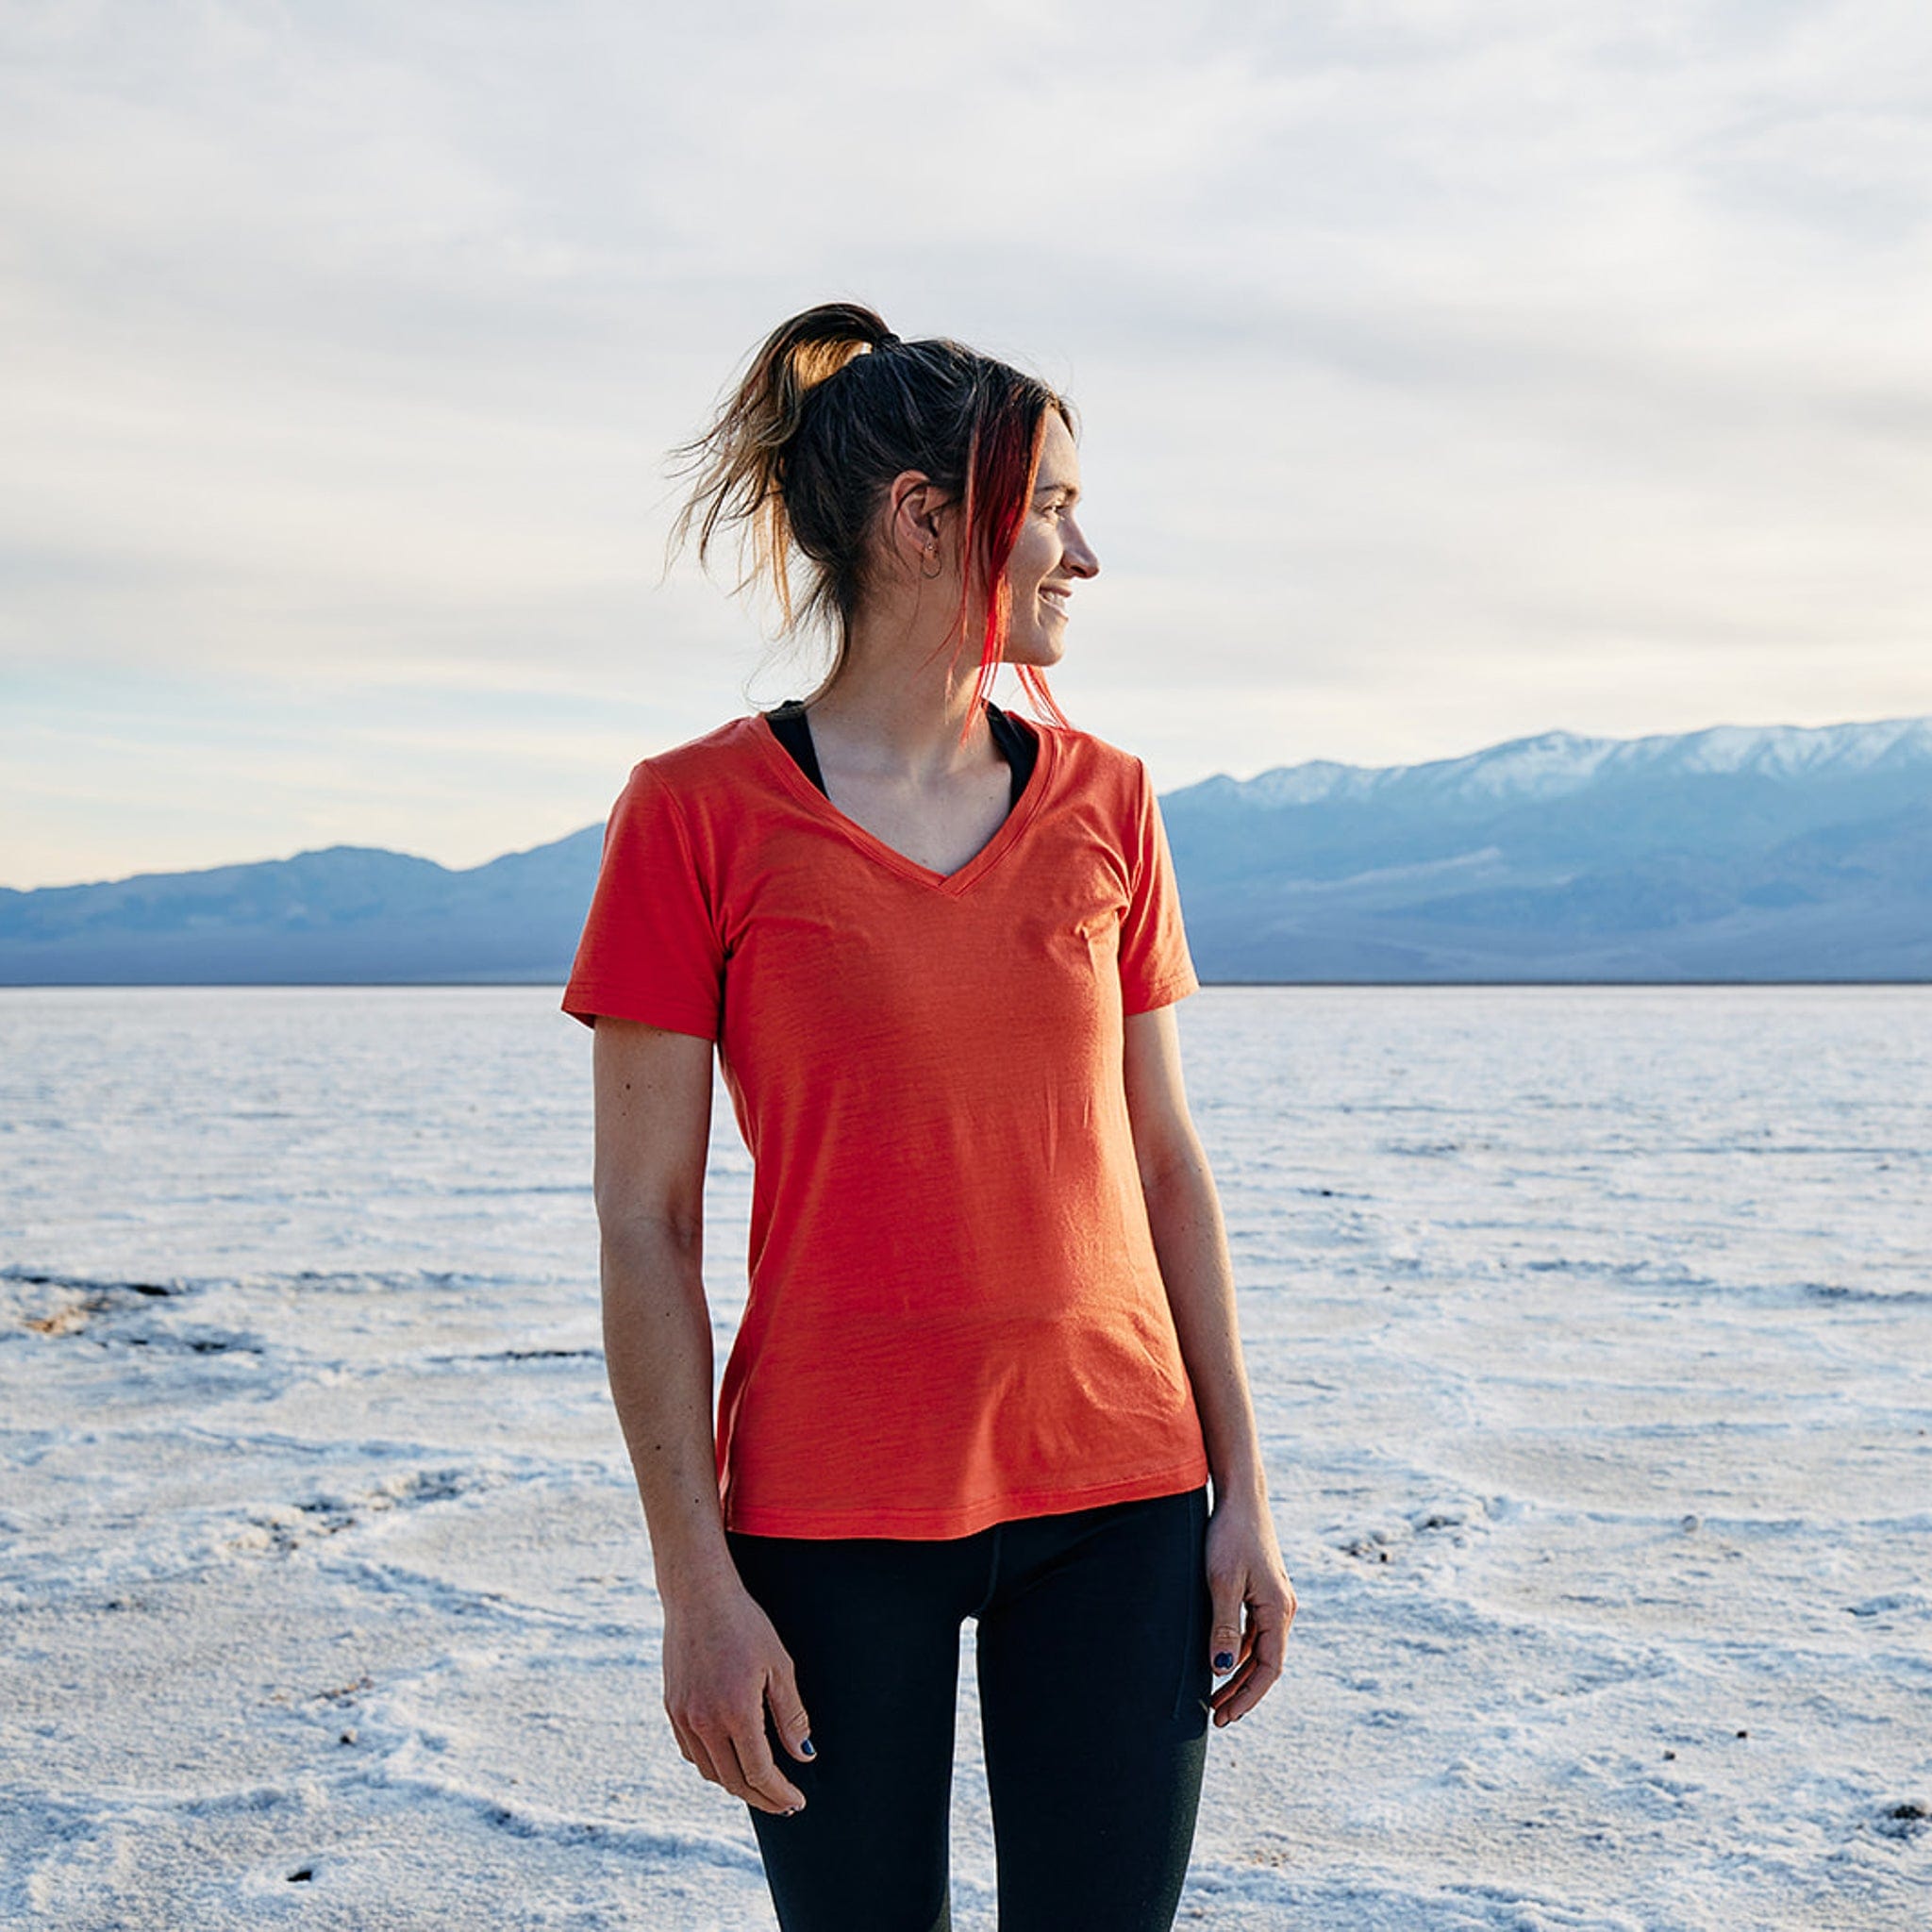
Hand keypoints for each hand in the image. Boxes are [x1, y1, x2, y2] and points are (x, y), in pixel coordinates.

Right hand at [661, 1575, 816, 1814]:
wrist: (698, 1595)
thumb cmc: (744, 1624)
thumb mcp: (779, 1665)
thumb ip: (791, 1715)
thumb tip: (803, 1755)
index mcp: (736, 1713)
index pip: (759, 1773)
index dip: (780, 1794)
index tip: (796, 1802)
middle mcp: (705, 1723)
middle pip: (734, 1782)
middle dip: (762, 1798)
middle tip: (783, 1803)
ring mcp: (683, 1717)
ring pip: (710, 1772)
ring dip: (736, 1784)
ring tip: (759, 1783)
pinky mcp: (671, 1708)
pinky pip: (691, 1753)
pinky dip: (711, 1765)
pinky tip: (727, 1758)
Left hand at [1204, 1490, 1295, 1725]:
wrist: (1240, 1496)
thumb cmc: (1230, 1535)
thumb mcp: (1222, 1582)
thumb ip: (1223, 1626)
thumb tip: (1219, 1669)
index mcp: (1278, 1610)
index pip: (1269, 1668)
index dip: (1248, 1696)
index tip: (1226, 1717)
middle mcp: (1283, 1608)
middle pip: (1265, 1663)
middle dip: (1241, 1692)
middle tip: (1216, 1716)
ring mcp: (1274, 1599)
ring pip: (1258, 1648)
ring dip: (1237, 1672)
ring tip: (1213, 1694)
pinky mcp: (1262, 1589)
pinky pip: (1253, 1630)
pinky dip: (1237, 1649)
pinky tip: (1218, 1657)